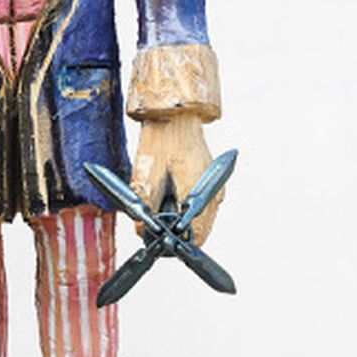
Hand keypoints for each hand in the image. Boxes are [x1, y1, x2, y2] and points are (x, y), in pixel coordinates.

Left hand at [130, 113, 222, 246]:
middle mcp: (213, 194)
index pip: (196, 235)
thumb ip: (146, 206)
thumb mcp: (146, 176)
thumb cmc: (162, 140)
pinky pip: (199, 205)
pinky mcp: (210, 183)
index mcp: (200, 194)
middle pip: (198, 229)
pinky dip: (183, 205)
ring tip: (162, 197)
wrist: (174, 116)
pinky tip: (171, 191)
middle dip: (175, 228)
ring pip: (199, 219)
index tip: (158, 236)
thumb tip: (142, 230)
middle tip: (155, 214)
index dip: (174, 239)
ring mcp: (214, 189)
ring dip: (179, 217)